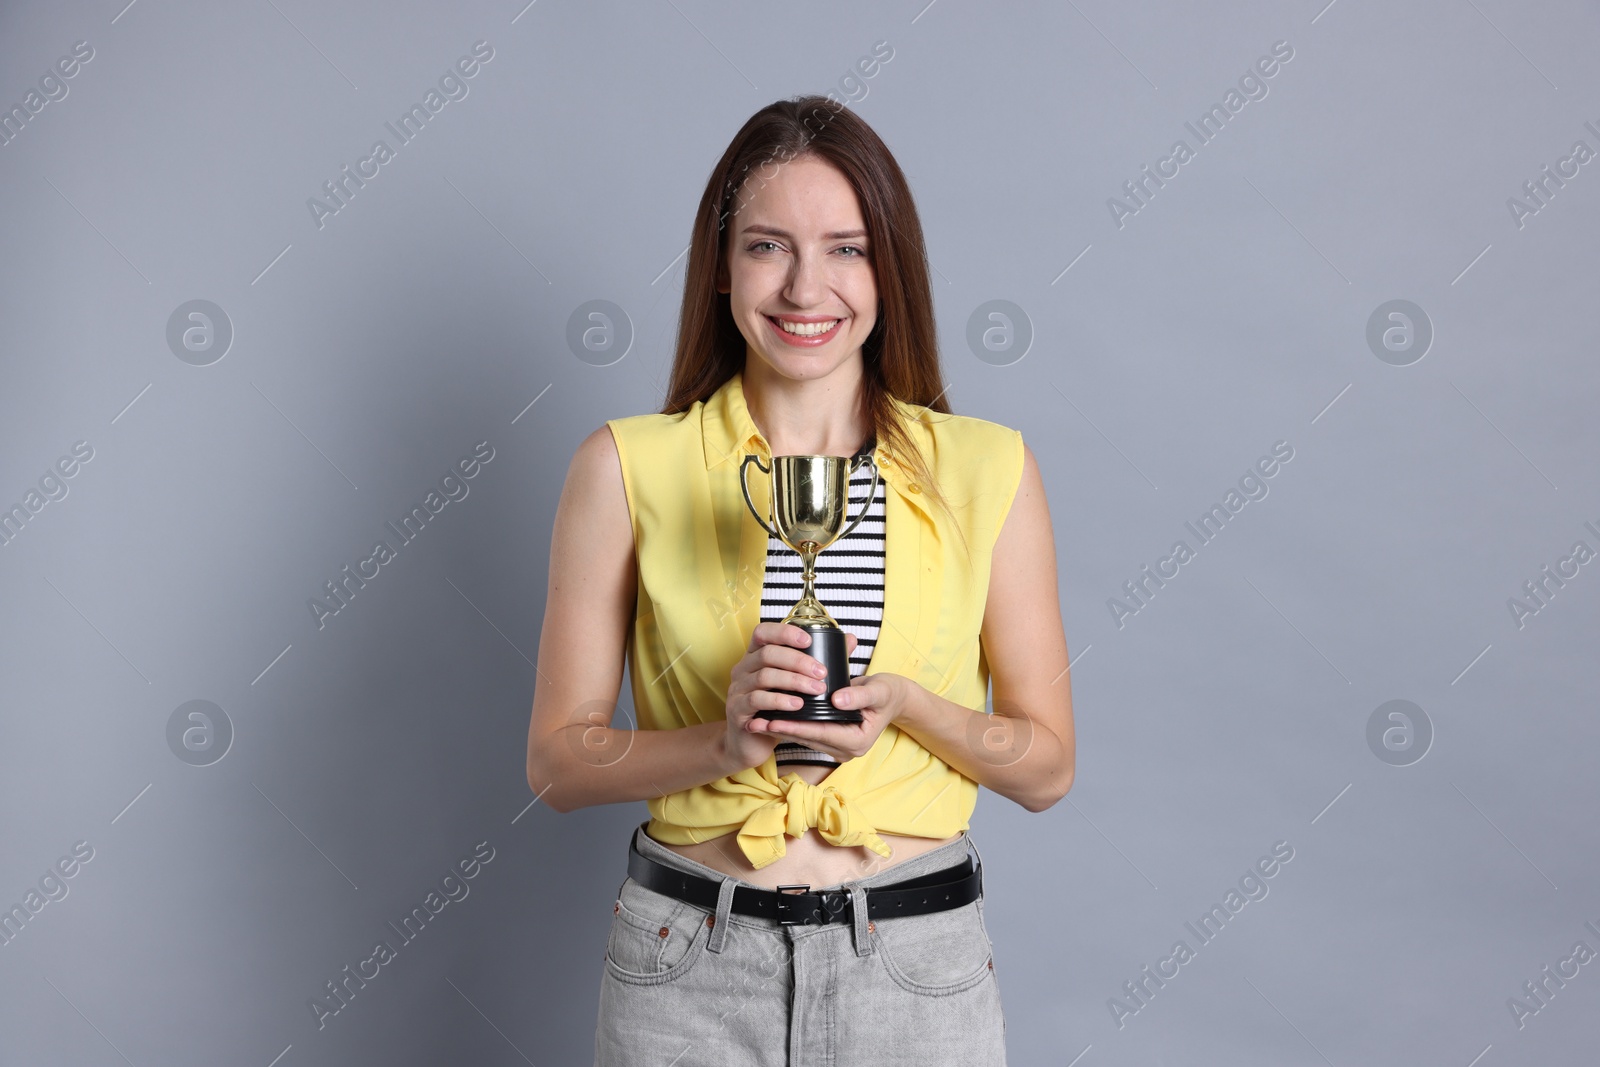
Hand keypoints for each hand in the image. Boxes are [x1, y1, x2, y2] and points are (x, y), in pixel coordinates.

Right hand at [723, 622, 839, 771]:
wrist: (749, 742)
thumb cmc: (775, 708)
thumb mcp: (794, 683)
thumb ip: (819, 660)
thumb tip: (850, 640)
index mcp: (755, 656)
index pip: (763, 632)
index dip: (784, 633)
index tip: (809, 641)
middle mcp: (743, 668)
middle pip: (767, 654)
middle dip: (798, 661)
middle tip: (822, 673)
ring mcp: (737, 689)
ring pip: (764, 676)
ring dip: (794, 681)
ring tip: (816, 690)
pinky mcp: (737, 710)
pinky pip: (757, 700)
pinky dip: (780, 701)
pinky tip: (798, 705)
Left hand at [754, 641, 913, 763]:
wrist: (894, 698)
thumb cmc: (888, 692)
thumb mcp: (878, 691)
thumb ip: (859, 696)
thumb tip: (837, 699)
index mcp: (857, 741)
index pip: (820, 734)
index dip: (796, 727)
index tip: (774, 720)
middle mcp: (846, 750)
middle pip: (808, 739)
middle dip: (782, 730)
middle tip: (755, 721)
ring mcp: (839, 748)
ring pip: (805, 738)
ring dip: (781, 730)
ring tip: (756, 721)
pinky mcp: (832, 740)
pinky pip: (808, 734)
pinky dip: (791, 726)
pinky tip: (771, 718)